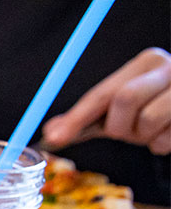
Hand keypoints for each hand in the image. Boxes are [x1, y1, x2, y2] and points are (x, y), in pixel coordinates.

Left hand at [43, 48, 170, 154]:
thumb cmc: (157, 109)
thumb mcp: (120, 111)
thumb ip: (87, 119)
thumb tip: (49, 132)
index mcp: (145, 63)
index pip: (102, 93)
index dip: (76, 118)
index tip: (53, 139)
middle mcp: (167, 68)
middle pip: (125, 100)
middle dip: (120, 126)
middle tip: (127, 132)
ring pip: (148, 120)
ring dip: (143, 137)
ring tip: (151, 131)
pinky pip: (165, 139)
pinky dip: (161, 145)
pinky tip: (168, 134)